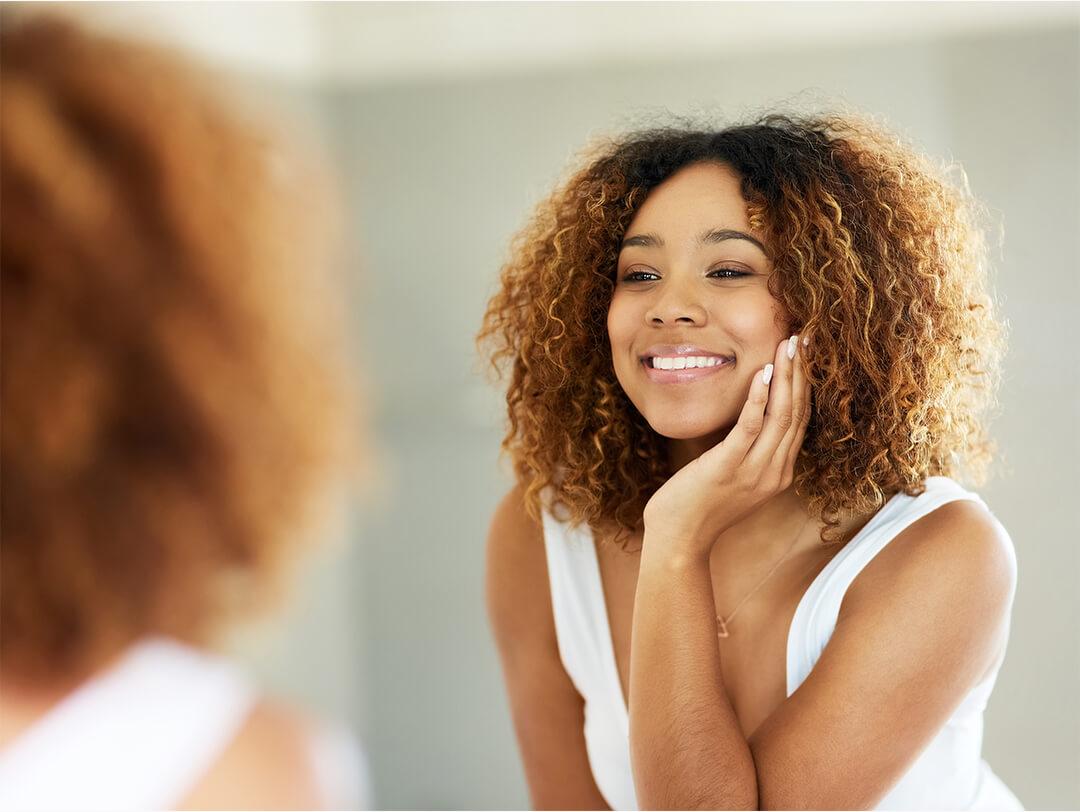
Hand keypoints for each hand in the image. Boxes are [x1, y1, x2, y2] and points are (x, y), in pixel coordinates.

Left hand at [641, 334, 812, 559]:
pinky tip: (763, 373)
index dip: (806, 384)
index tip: (807, 353)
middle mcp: (775, 471)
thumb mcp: (732, 477)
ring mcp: (755, 472)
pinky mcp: (729, 468)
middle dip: (803, 372)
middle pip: (797, 413)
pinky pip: (750, 427)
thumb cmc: (698, 507)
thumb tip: (748, 420)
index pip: (800, 420)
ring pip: (781, 416)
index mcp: (779, 472)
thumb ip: (747, 452)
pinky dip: (759, 398)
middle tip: (806, 338)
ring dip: (787, 377)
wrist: (679, 541)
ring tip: (789, 345)